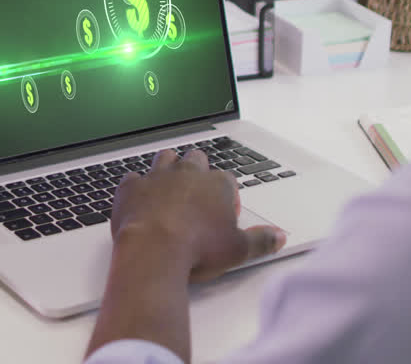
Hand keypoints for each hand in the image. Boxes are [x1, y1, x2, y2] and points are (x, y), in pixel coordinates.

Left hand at [111, 149, 285, 282]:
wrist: (154, 252)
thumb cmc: (198, 249)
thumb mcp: (239, 250)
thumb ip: (261, 240)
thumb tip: (278, 237)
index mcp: (216, 185)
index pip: (227, 180)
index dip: (226, 196)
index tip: (223, 215)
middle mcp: (188, 174)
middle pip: (196, 159)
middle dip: (197, 172)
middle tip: (197, 198)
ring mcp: (158, 177)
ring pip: (166, 158)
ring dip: (168, 168)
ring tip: (169, 190)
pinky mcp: (132, 187)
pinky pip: (133, 178)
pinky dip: (137, 187)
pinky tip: (139, 201)